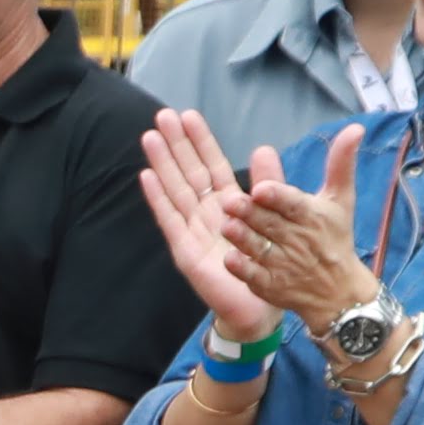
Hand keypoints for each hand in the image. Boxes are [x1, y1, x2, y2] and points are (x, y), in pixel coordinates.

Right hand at [138, 108, 280, 345]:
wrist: (259, 309)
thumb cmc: (265, 265)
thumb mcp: (276, 217)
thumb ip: (269, 184)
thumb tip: (264, 148)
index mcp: (229, 204)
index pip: (212, 165)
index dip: (200, 141)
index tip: (189, 115)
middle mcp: (207, 214)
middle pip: (188, 172)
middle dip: (176, 144)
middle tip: (162, 115)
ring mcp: (193, 231)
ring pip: (175, 190)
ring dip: (162, 164)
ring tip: (150, 137)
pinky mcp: (185, 251)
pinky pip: (170, 220)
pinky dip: (158, 199)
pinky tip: (147, 176)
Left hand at [222, 127, 379, 332]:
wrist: (339, 292)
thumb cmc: (335, 237)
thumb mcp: (340, 200)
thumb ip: (341, 163)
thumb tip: (355, 128)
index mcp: (313, 216)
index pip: (294, 204)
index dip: (278, 197)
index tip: (261, 188)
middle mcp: (298, 240)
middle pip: (271, 224)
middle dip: (251, 213)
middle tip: (229, 201)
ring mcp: (284, 265)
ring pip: (260, 249)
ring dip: (244, 239)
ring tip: (226, 226)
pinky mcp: (272, 286)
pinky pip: (256, 278)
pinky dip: (244, 270)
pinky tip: (229, 260)